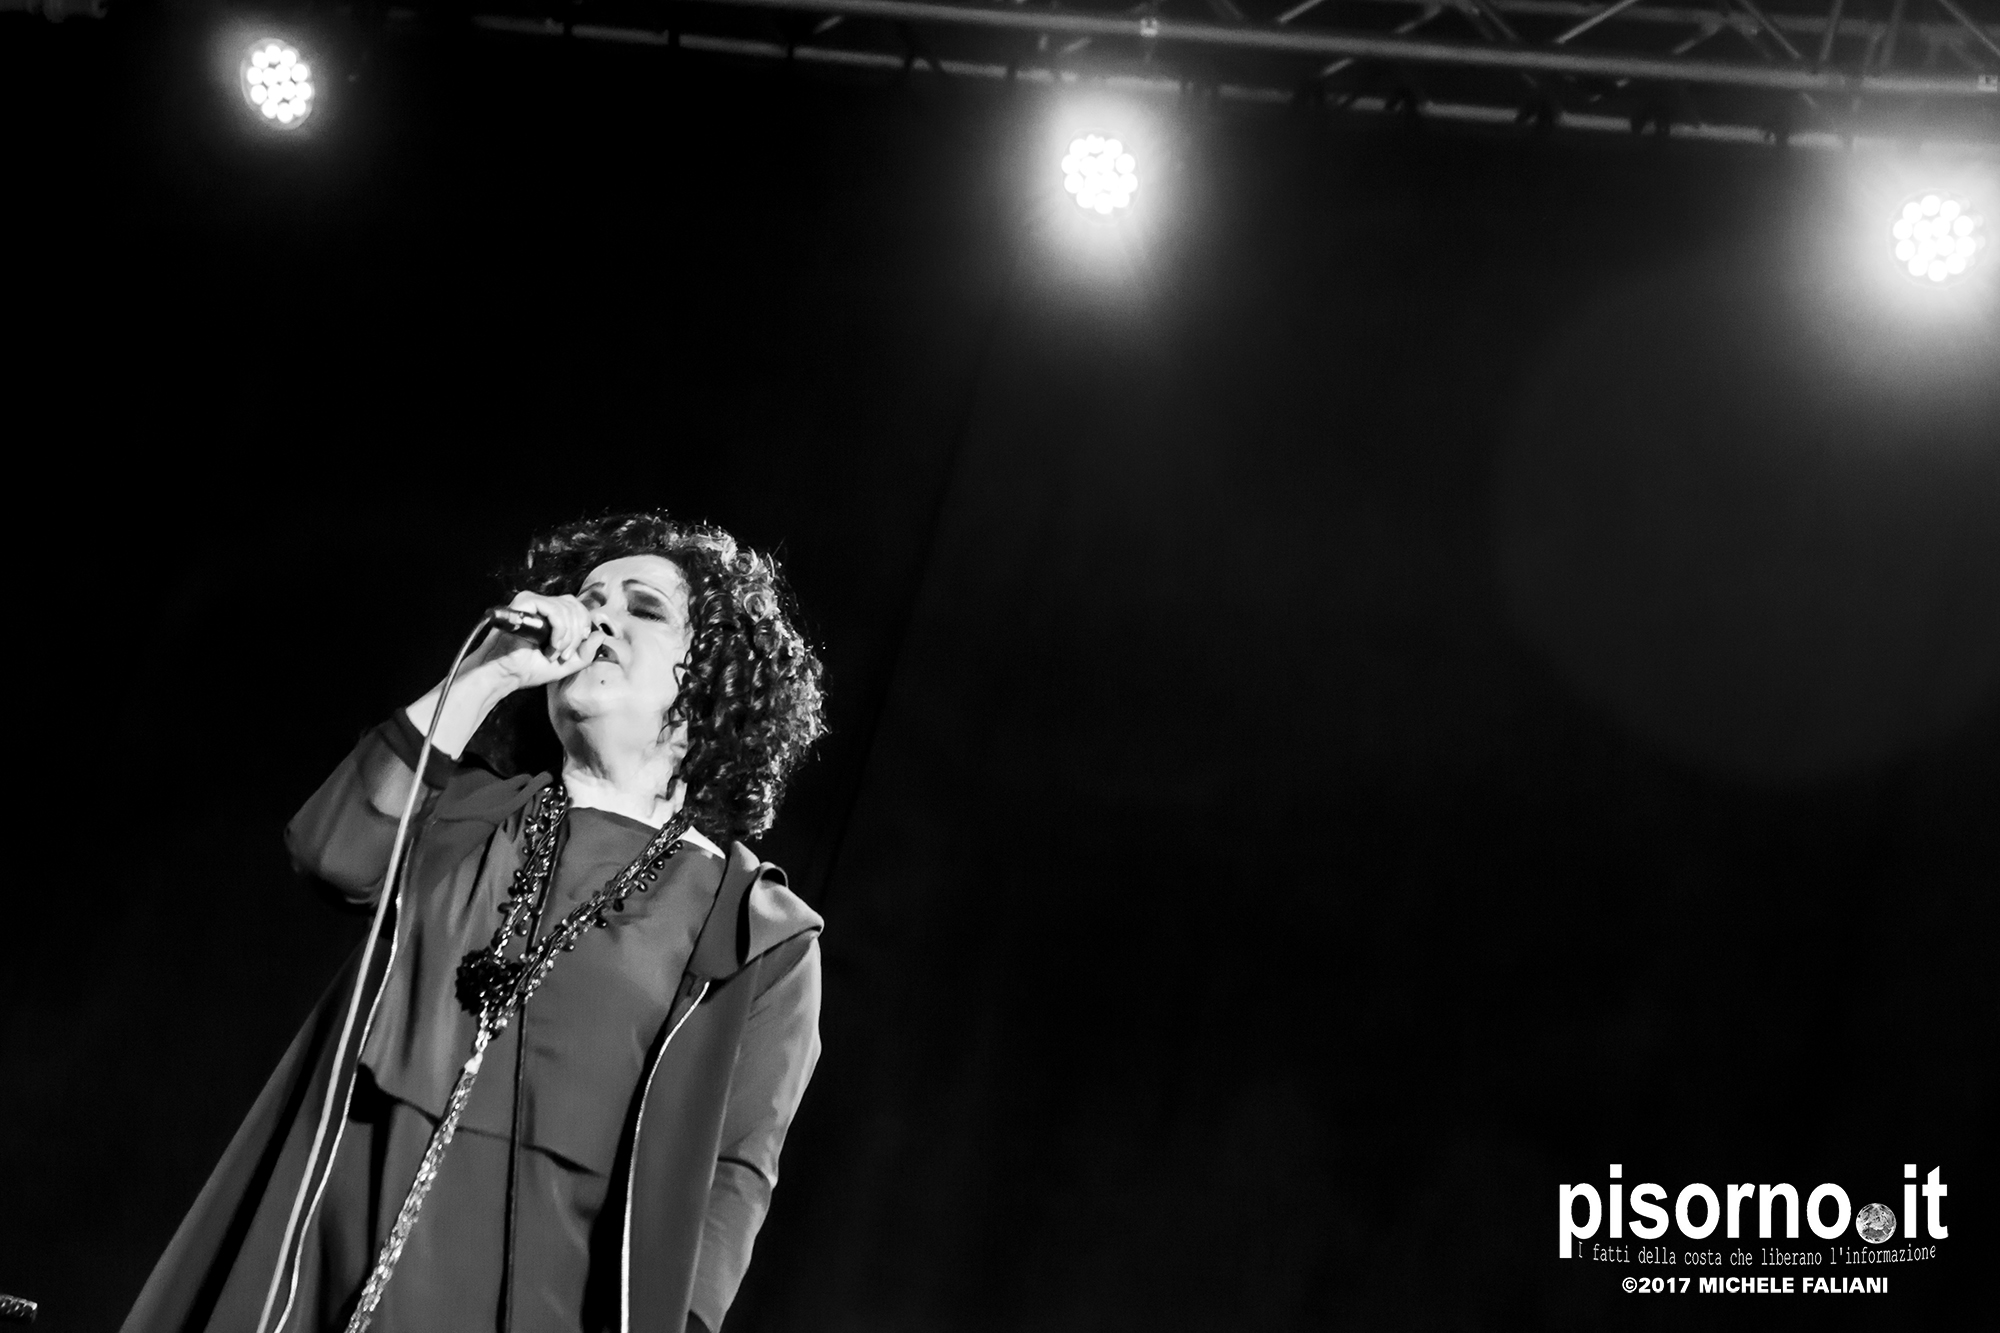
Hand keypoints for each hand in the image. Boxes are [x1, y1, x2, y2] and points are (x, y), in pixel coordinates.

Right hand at [467, 591, 596, 691]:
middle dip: (576, 635)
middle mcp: (542, 606)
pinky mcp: (524, 602)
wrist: (505, 673)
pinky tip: (552, 645)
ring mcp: (533, 602)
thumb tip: (600, 634)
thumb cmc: (528, 669)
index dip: (583, 626)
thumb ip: (586, 652)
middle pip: (575, 607)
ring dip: (567, 636)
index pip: (578, 608)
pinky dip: (559, 630)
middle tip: (565, 654)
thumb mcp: (566, 664)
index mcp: (551, 615)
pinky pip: (553, 610)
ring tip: (555, 652)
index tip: (577, 646)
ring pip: (567, 609)